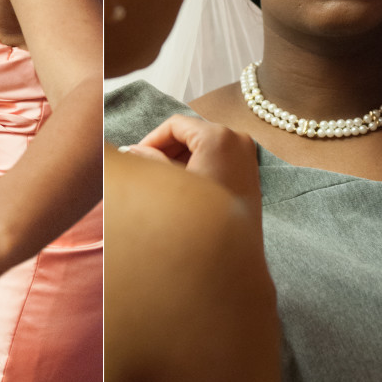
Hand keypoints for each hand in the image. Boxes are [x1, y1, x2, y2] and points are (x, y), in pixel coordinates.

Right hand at [123, 115, 260, 218]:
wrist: (235, 257)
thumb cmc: (202, 219)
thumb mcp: (173, 185)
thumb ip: (151, 161)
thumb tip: (132, 150)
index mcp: (218, 137)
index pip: (176, 124)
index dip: (152, 138)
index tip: (136, 155)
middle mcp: (236, 138)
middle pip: (191, 131)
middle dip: (166, 147)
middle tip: (146, 167)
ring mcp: (246, 153)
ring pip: (204, 143)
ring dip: (181, 156)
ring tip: (163, 177)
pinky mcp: (249, 168)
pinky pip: (218, 154)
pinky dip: (199, 162)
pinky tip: (184, 183)